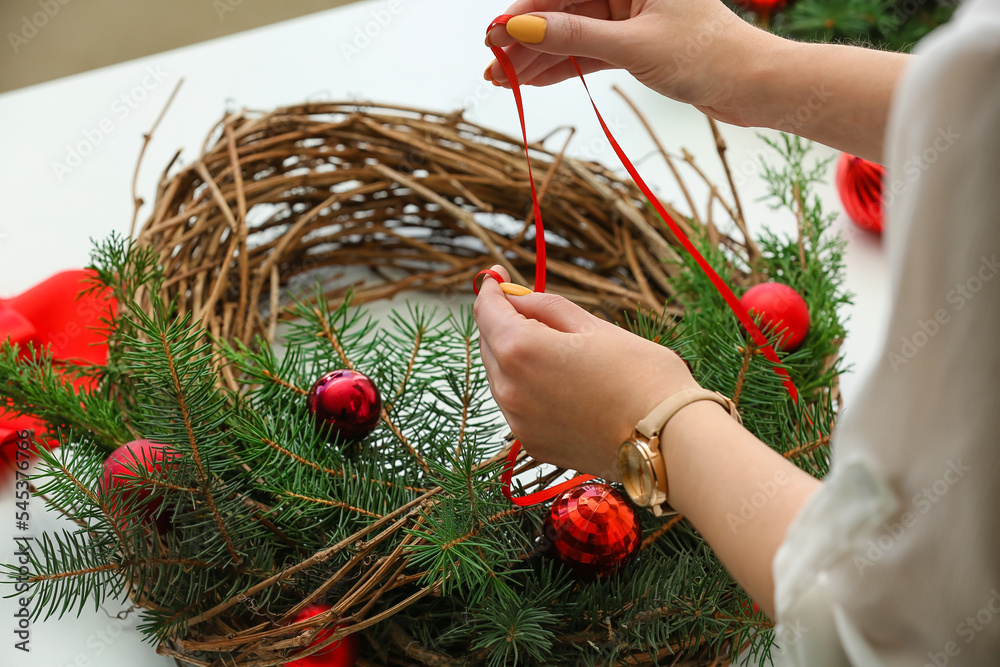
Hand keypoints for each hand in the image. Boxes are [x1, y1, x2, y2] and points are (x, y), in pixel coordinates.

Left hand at [473, 266, 698, 478]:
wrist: (669, 439)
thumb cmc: (640, 375)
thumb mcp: (593, 325)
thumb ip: (546, 307)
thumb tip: (516, 298)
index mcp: (521, 350)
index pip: (486, 310)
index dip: (491, 288)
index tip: (498, 274)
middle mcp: (509, 389)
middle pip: (489, 344)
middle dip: (503, 322)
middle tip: (530, 306)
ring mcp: (518, 422)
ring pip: (500, 376)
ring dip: (514, 357)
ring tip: (554, 348)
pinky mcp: (533, 444)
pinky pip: (517, 406)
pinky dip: (527, 388)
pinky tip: (560, 382)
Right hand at [484, 0, 781, 127]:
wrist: (751, 85)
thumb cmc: (707, 55)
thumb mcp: (633, 46)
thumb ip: (575, 37)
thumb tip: (523, 30)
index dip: (525, 12)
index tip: (494, 35)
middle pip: (563, 9)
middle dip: (527, 40)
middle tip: (492, 65)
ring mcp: (630, 14)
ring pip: (572, 33)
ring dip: (538, 58)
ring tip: (504, 82)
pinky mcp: (635, 41)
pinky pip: (588, 51)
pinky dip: (563, 67)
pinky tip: (531, 81)